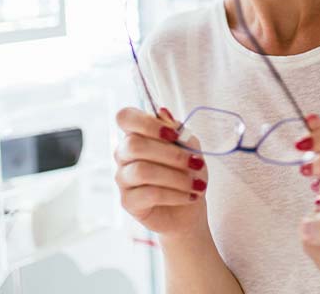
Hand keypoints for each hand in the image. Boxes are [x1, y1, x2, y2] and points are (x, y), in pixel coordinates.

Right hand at [114, 106, 209, 238]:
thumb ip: (177, 130)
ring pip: (142, 171)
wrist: (189, 208)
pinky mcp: (127, 201)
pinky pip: (149, 194)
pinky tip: (189, 196)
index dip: (147, 123)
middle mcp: (124, 154)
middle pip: (134, 145)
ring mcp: (123, 178)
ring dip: (176, 177)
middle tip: (195, 163)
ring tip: (196, 184)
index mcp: (137, 134)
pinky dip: (175, 194)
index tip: (173, 134)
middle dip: (171, 154)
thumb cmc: (187, 172)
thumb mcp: (189, 147)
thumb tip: (163, 112)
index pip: (126, 117)